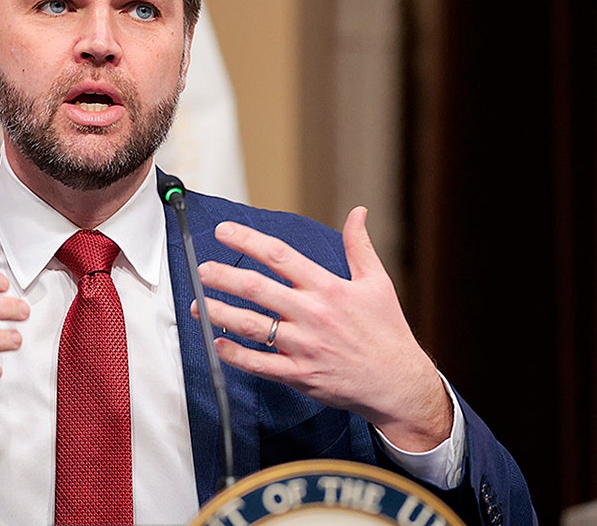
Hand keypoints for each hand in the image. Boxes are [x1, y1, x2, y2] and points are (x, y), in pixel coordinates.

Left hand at [193, 207, 451, 451]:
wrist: (398, 384)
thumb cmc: (387, 332)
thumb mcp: (378, 283)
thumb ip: (359, 247)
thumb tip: (357, 212)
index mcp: (328, 288)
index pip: (280, 256)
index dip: (248, 241)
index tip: (224, 231)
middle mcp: (312, 314)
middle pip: (257, 289)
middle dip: (223, 277)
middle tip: (201, 269)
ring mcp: (304, 346)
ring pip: (252, 326)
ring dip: (220, 313)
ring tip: (197, 305)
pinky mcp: (299, 374)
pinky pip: (260, 363)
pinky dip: (236, 354)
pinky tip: (218, 342)